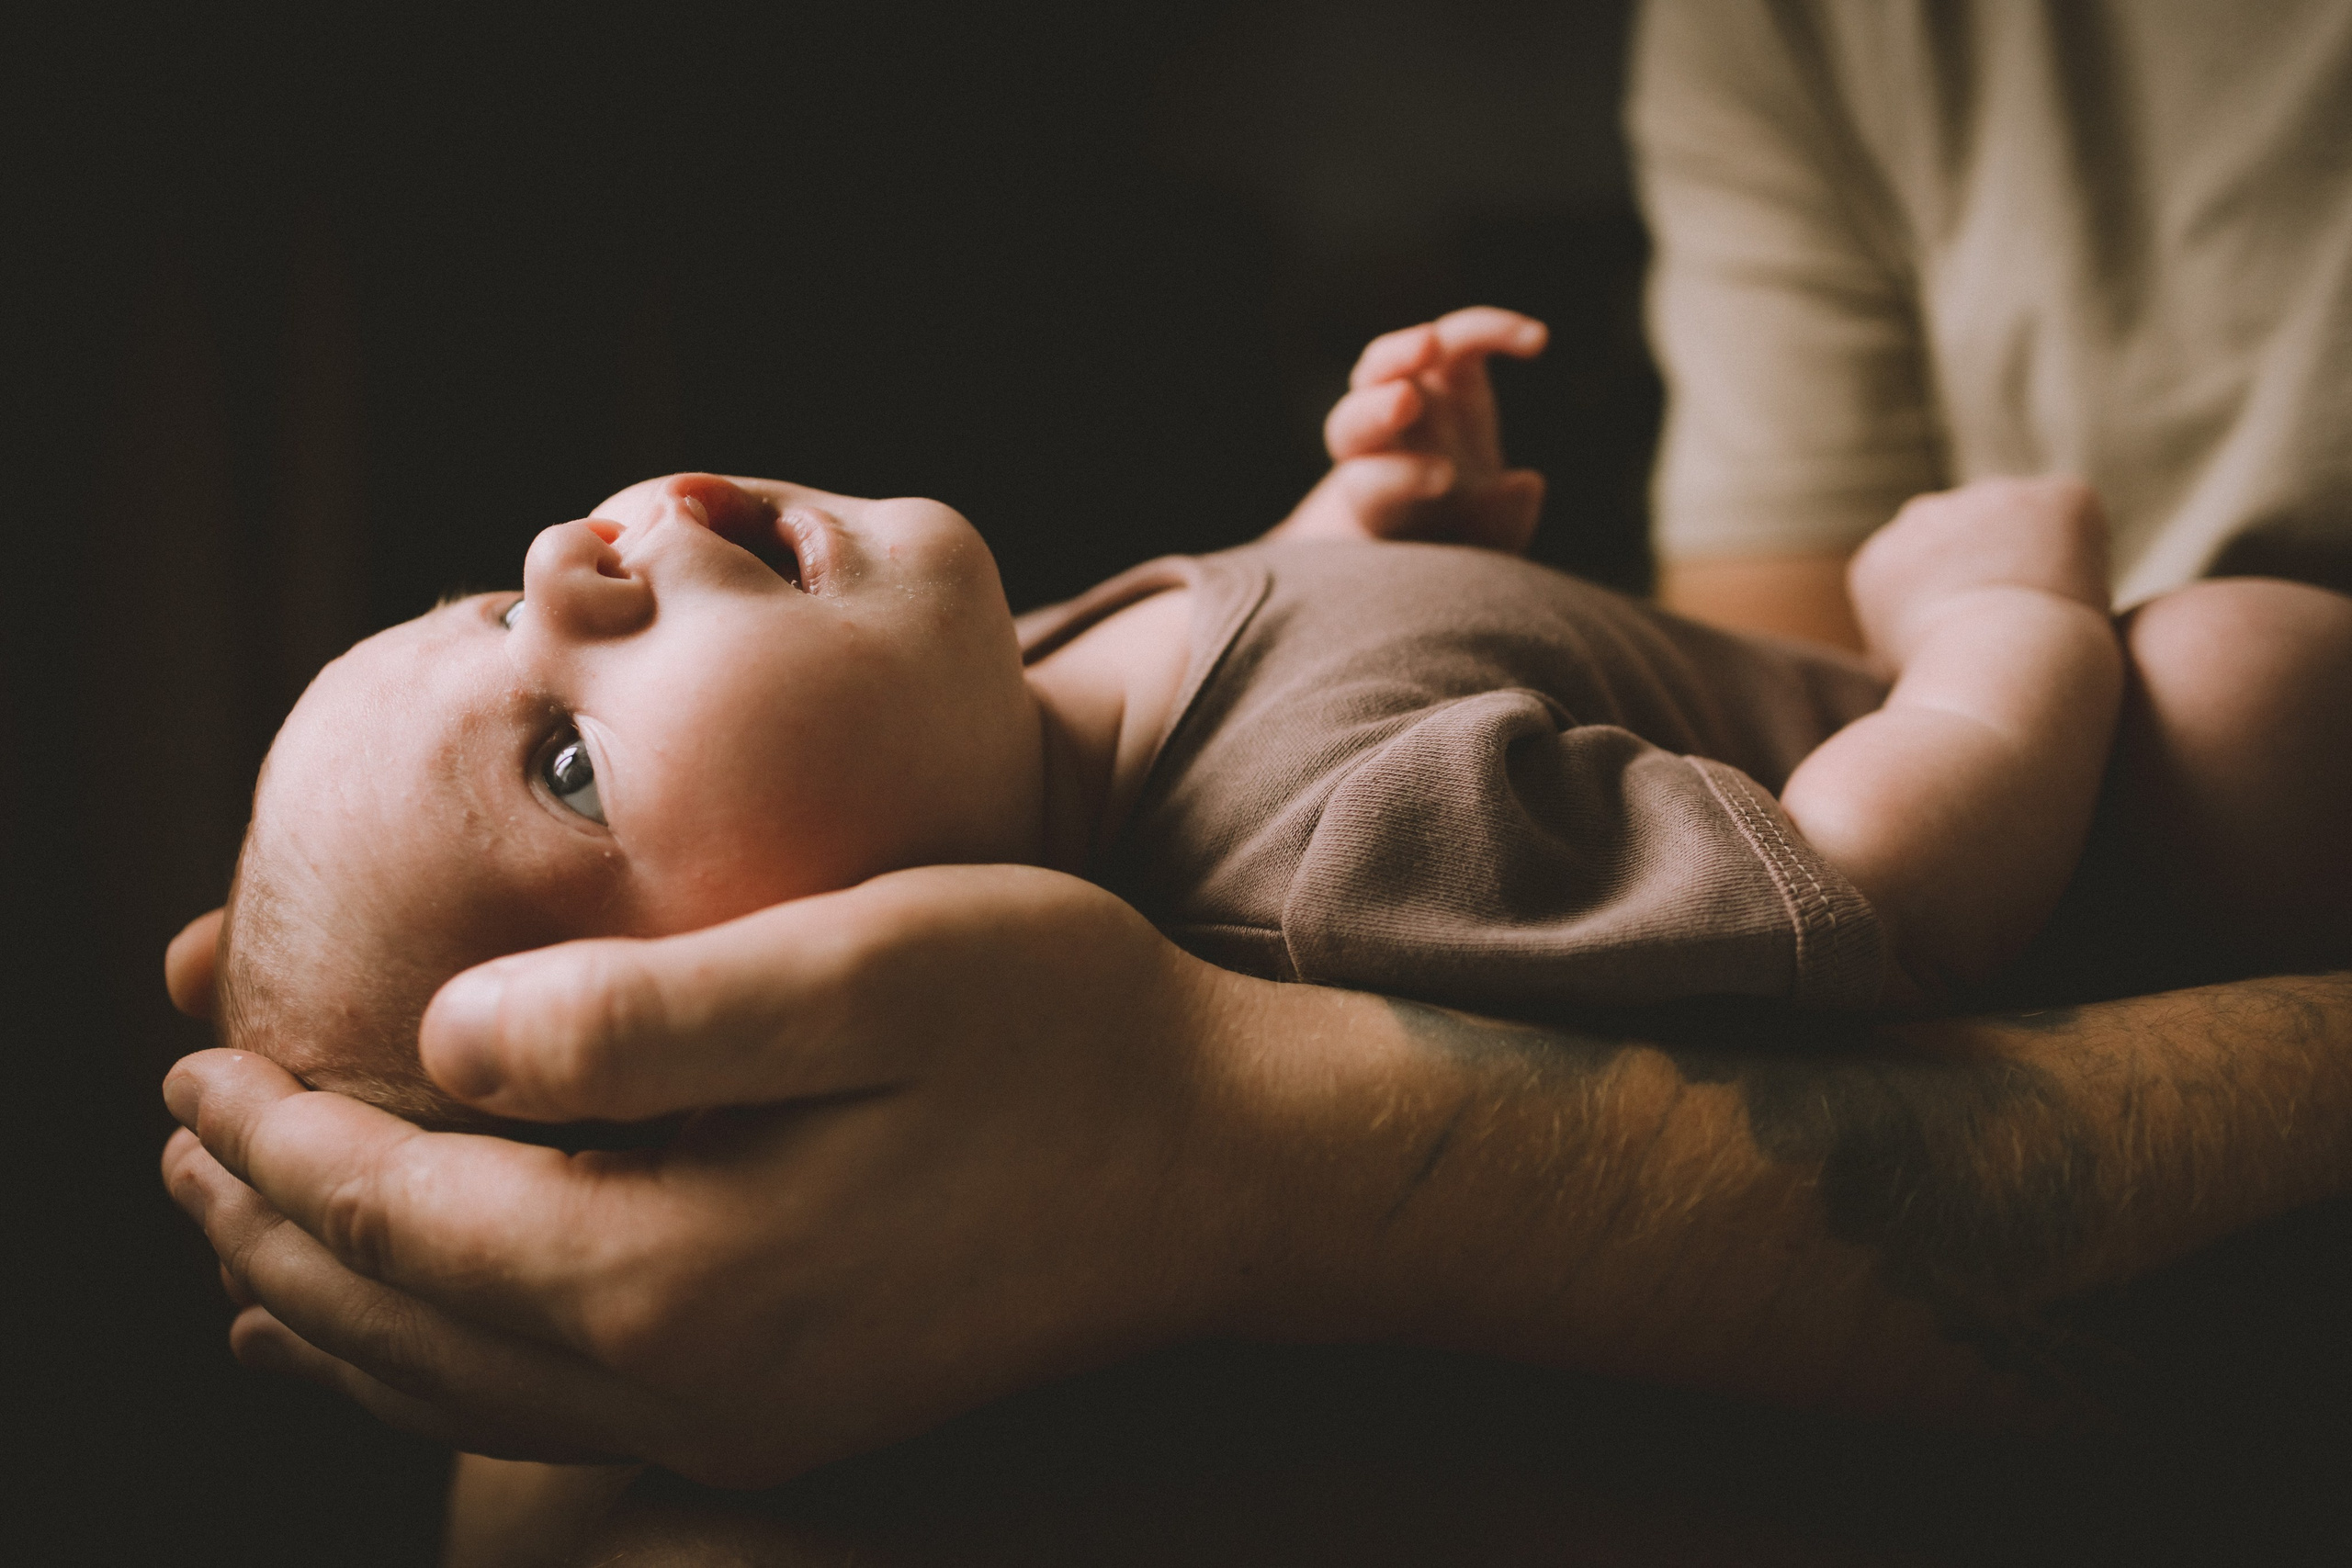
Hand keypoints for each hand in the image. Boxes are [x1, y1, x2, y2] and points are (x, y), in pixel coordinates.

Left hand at [159, 866, 1281, 1485]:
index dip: (278, 1139)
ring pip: (465, 1387)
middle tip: (178, 1132)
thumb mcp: (865, 970)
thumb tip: (441, 1040)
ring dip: (335, 1309)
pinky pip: (555, 1410)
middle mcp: (694, 1382)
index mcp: (683, 1270)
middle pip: (404, 1321)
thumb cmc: (1064, 1034)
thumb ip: (643, 1015)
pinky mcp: (795, 1407)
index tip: (189, 1055)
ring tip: (240, 1242)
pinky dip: (440, 1369)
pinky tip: (404, 1339)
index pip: (403, 1216)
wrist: (1231, 1169)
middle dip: (269, 1227)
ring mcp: (746, 1416)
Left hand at [1272, 306, 1547, 551]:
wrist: (1450, 506)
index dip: (1401, 478)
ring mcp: (1403, 399)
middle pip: (1353, 422)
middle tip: (1403, 403)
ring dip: (1401, 353)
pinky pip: (1454, 338)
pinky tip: (1536, 340)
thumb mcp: (1481, 547)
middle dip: (1376, 411)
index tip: (1445, 479)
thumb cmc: (1461, 534)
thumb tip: (1526, 482)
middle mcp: (1378, 447)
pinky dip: (1489, 330)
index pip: (1371, 485)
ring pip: (1381, 366)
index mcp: (1375, 502)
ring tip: (1430, 344)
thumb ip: (1497, 525)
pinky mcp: (1441, 367)